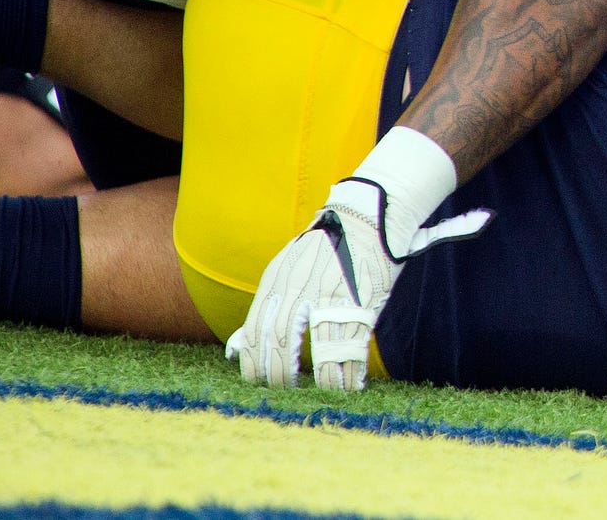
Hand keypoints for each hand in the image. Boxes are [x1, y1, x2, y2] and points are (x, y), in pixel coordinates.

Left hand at [227, 128, 486, 389]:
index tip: (259, 382)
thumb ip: (268, 305)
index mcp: (278, 282)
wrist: (366, 216)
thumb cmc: (325, 247)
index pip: (256, 332)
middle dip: (282, 375)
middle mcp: (301, 289)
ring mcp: (333, 295)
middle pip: (284, 344)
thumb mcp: (286, 268)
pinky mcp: (363, 299)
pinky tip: (348, 382)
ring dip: (319, 378)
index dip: (255, 363)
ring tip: (319, 391)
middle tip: (286, 391)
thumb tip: (239, 346)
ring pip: (318, 348)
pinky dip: (349, 368)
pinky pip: (353, 343)